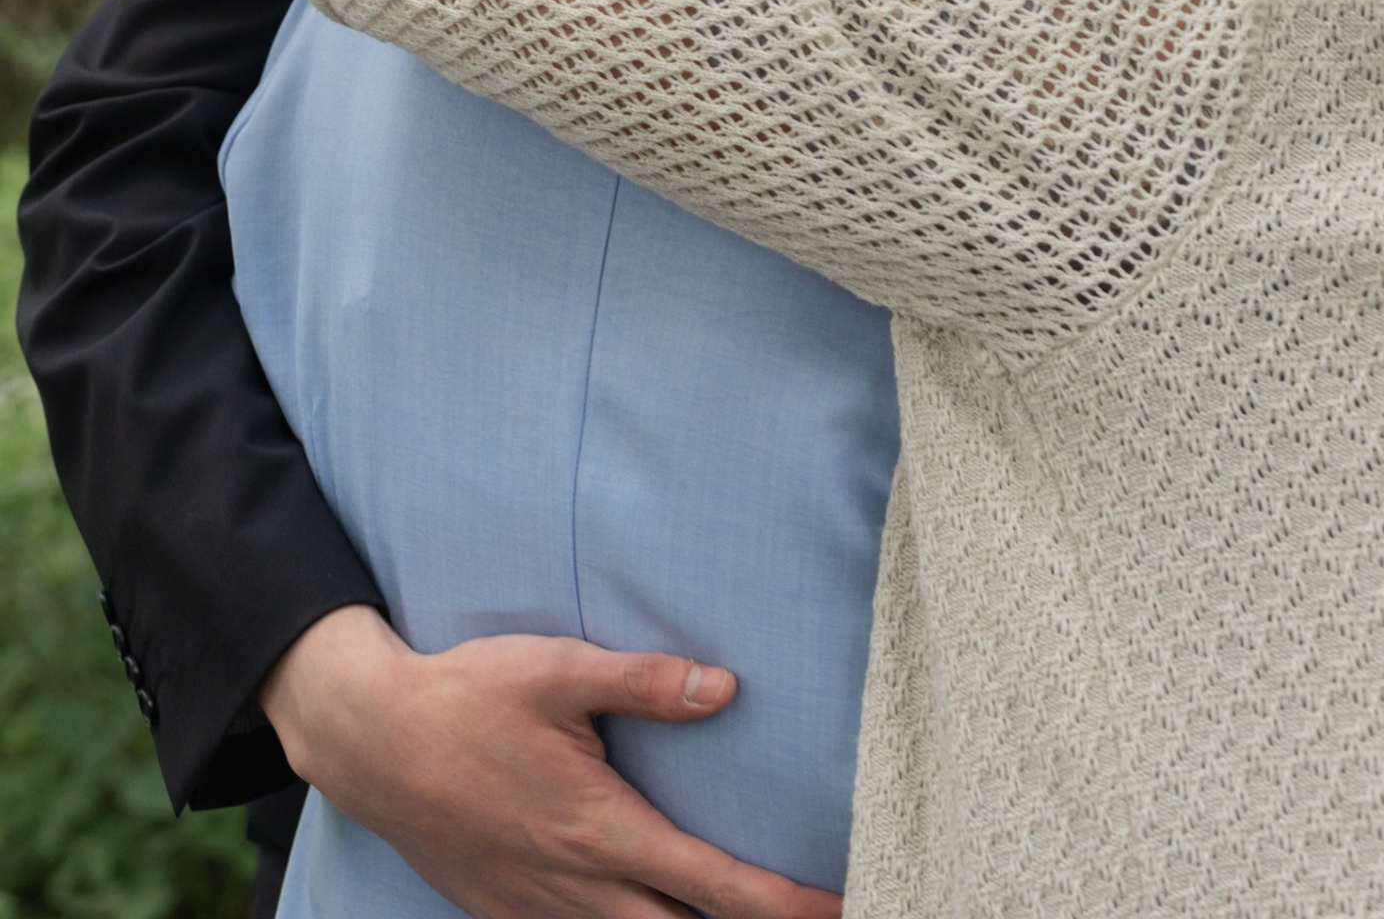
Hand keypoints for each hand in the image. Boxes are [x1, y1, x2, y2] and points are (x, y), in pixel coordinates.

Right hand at [262, 605, 840, 918]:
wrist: (369, 742)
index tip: (832, 904)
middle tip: (815, 915)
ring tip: (744, 915)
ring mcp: (533, 906)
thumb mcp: (560, 671)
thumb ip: (647, 682)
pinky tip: (643, 915)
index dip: (777, 901)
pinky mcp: (501, 910)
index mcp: (598, 827)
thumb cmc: (469, 697)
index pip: (709, 884)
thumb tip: (727, 687)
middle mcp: (572, 883)